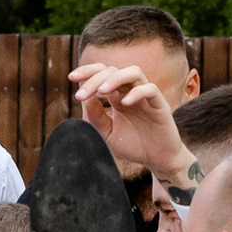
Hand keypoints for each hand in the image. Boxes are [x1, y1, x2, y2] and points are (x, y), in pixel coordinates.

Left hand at [69, 63, 193, 181]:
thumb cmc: (133, 146)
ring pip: (133, 72)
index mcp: (116, 96)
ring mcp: (146, 96)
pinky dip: (137, 93)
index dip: (87, 72)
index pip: (102, 74)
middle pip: (113, 70)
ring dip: (115, 78)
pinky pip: (150, 89)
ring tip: (102, 91)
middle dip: (95, 78)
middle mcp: (130, 91)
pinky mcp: (160, 104)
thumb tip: (85, 98)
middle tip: (81, 95)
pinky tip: (124, 104)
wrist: (156, 161)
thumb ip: (96, 118)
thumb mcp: (107, 134)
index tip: (71, 78)